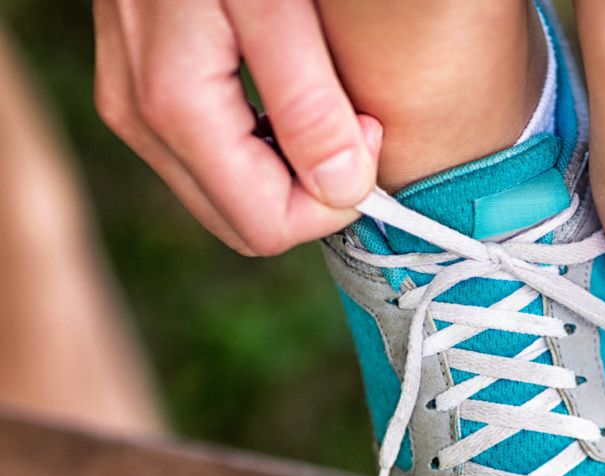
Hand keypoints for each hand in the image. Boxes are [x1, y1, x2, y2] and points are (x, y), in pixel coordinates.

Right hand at [92, 0, 381, 255]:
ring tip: (325, 101)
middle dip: (314, 191)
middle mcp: (143, 121)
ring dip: (292, 168)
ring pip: (229, 196)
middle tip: (352, 120)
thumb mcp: (277, 6)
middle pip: (245, 222)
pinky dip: (266, 146)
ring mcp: (137, 108)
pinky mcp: (145, 91)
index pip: (267, 225)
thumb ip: (308, 103)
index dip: (333, 196)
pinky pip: (215, 158)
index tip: (366, 127)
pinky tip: (293, 96)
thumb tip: (342, 189)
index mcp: (175, 108)